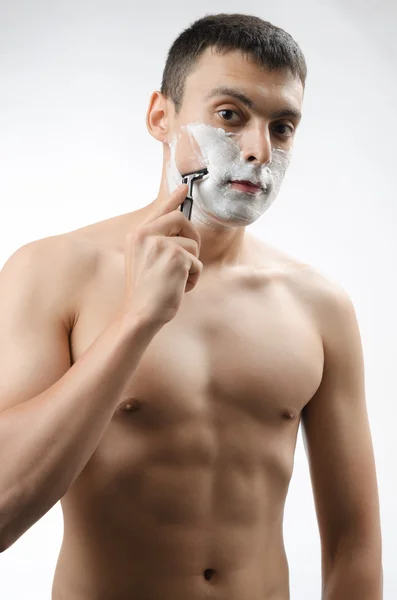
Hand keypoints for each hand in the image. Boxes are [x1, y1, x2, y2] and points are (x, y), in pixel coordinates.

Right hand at [120, 184, 202, 326]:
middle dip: (192, 237)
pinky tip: (179, 288)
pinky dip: (193, 278)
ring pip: (192, 245)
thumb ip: (159, 242)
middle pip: (181, 219)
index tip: (185, 187)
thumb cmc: (146, 292)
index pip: (160, 210)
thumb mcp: (146, 261)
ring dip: (191, 265)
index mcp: (137, 235)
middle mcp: (145, 234)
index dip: (174, 198)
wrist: (140, 314)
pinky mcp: (176, 256)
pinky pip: (197, 263)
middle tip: (189, 258)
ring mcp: (160, 244)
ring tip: (176, 280)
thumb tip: (184, 232)